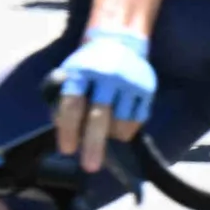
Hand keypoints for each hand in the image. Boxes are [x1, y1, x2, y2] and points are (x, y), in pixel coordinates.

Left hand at [49, 25, 156, 170]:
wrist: (120, 41)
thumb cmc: (87, 65)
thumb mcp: (69, 74)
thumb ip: (62, 99)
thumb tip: (63, 131)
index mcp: (82, 72)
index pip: (73, 105)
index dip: (69, 130)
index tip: (68, 150)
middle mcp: (108, 76)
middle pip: (100, 116)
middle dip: (94, 144)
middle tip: (90, 167)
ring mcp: (130, 82)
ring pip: (121, 121)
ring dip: (111, 136)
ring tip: (105, 137)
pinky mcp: (148, 88)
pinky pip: (138, 119)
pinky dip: (126, 130)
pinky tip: (118, 129)